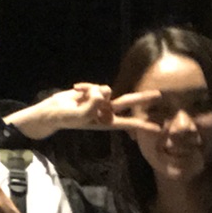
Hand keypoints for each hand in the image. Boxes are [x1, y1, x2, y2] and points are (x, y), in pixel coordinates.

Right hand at [5, 83, 162, 139]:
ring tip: (79, 95)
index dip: (142, 125)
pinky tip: (75, 89)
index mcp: (104, 122)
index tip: (157, 128)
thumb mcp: (77, 115)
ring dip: (92, 91)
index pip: (127, 123)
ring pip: (106, 90)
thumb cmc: (63, 118)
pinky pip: (95, 85)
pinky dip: (85, 86)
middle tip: (159, 95)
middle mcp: (105, 111)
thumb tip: (105, 93)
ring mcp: (101, 101)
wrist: (52, 110)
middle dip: (142, 99)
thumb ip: (91, 106)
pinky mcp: (94, 92)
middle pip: (127, 102)